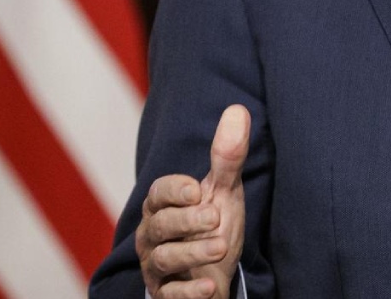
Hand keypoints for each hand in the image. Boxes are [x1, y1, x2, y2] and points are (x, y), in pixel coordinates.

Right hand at [136, 105, 250, 297]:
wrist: (213, 272)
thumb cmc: (211, 225)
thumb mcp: (223, 191)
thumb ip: (227, 156)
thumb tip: (238, 110)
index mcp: (162, 206)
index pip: (158, 193)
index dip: (174, 190)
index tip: (196, 189)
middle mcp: (152, 235)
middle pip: (159, 225)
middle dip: (186, 221)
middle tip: (214, 217)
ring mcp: (156, 266)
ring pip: (163, 258)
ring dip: (192, 253)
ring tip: (221, 247)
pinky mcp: (165, 294)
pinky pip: (169, 295)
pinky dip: (187, 292)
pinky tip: (208, 287)